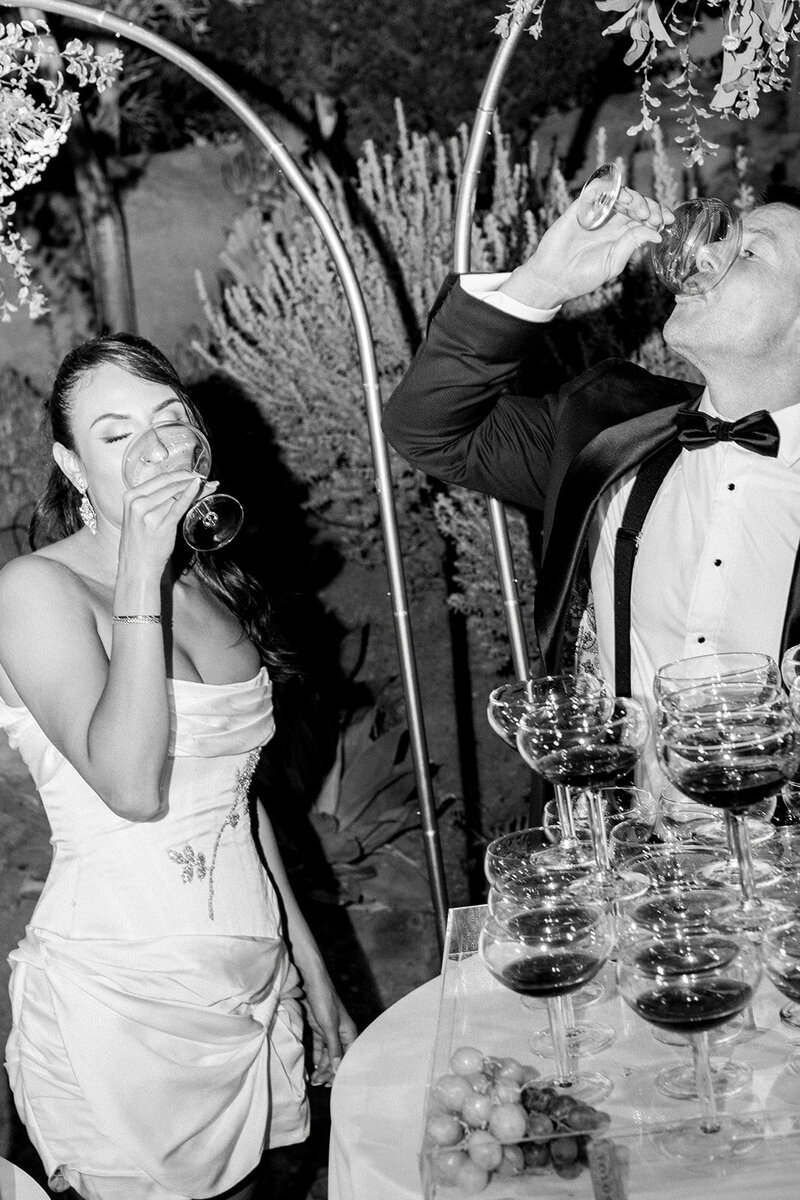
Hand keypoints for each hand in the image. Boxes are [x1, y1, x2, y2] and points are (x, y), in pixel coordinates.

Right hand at [119, 470, 217, 573]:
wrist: (137, 567)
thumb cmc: (140, 543)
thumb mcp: (139, 516)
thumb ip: (153, 501)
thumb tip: (178, 487)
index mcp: (131, 496)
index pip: (160, 479)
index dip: (180, 474)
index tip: (194, 474)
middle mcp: (138, 502)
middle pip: (170, 485)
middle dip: (191, 479)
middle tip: (206, 479)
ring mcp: (149, 514)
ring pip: (177, 494)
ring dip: (196, 489)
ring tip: (210, 487)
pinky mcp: (162, 525)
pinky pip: (179, 506)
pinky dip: (190, 495)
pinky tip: (199, 486)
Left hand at [302, 965, 357, 1086]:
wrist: (311, 982)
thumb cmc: (324, 1000)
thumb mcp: (329, 1026)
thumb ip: (334, 1048)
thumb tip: (338, 1069)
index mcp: (349, 1032)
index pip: (348, 1058)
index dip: (341, 1071)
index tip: (332, 1085)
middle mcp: (341, 1033)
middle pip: (337, 1057)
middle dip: (329, 1071)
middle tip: (318, 1084)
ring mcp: (330, 1030)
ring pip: (328, 1054)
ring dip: (322, 1066)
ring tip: (314, 1080)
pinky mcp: (320, 1028)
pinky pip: (320, 1047)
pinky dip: (317, 1057)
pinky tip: (313, 1067)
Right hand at [500, 188, 673, 308]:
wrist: (554, 279)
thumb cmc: (583, 275)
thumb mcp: (614, 263)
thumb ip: (632, 244)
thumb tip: (657, 233)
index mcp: (620, 234)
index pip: (644, 217)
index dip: (658, 215)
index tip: (668, 220)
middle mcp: (610, 221)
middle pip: (635, 203)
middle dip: (649, 206)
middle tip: (653, 217)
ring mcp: (595, 213)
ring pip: (619, 194)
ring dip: (633, 198)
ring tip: (639, 211)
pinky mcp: (579, 208)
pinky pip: (596, 190)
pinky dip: (609, 189)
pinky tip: (619, 198)